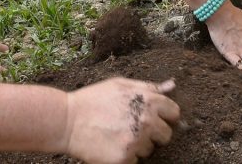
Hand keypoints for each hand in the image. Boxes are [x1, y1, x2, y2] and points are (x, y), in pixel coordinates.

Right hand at [63, 78, 179, 163]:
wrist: (67, 121)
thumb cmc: (93, 100)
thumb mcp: (121, 85)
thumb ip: (148, 87)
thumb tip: (172, 85)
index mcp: (148, 100)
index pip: (173, 113)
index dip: (165, 116)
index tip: (154, 119)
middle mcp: (146, 121)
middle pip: (165, 135)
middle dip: (153, 134)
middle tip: (133, 129)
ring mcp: (136, 141)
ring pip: (149, 150)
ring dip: (138, 146)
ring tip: (117, 135)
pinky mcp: (124, 159)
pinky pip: (135, 161)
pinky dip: (125, 157)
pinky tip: (111, 146)